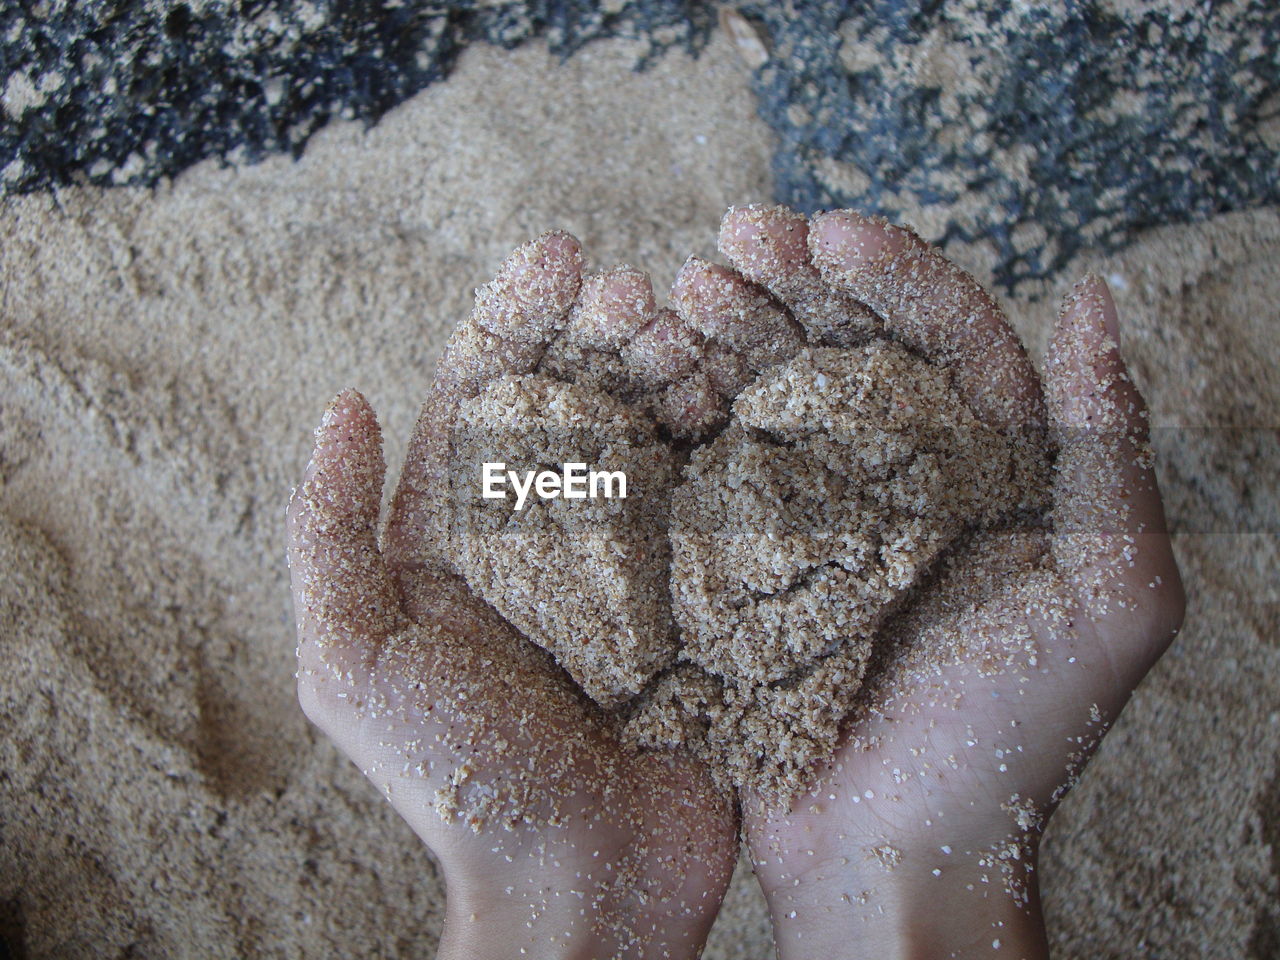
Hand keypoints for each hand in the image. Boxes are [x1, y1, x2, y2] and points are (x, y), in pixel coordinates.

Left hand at [286, 233, 737, 959]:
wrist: (580, 879)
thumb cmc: (458, 776)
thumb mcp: (352, 660)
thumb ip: (328, 531)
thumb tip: (344, 403)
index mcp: (466, 534)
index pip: (488, 394)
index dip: (518, 316)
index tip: (562, 253)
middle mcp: (552, 533)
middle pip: (581, 397)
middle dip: (607, 331)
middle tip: (639, 294)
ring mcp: (637, 559)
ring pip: (658, 432)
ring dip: (675, 368)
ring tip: (691, 328)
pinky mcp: (707, 593)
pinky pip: (723, 497)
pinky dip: (737, 436)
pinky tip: (749, 389)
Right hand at [734, 212, 1184, 958]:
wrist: (899, 856)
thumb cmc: (1012, 740)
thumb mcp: (1108, 600)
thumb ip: (1109, 453)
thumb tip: (1097, 303)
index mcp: (986, 473)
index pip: (942, 342)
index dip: (891, 277)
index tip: (827, 233)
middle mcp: (900, 481)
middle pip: (844, 352)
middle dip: (792, 286)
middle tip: (731, 238)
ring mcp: (816, 518)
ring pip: (771, 398)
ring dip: (730, 335)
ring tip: (680, 287)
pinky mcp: (747, 561)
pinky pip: (715, 470)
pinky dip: (685, 416)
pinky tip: (654, 370)